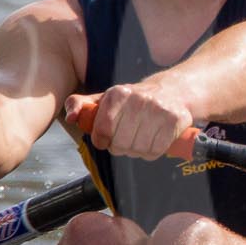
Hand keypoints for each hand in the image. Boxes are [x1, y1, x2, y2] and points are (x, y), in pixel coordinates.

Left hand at [69, 82, 197, 159]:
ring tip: (140, 140)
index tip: (106, 140)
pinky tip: (153, 141)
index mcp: (118, 94)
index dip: (102, 141)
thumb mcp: (105, 99)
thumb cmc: (134, 101)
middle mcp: (138, 99)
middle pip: (120, 143)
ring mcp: (158, 109)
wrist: (173, 92)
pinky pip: (156, 150)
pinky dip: (153, 152)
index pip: (103, 130)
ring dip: (137, 151)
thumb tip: (70, 117)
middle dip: (121, 147)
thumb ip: (80, 105)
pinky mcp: (175, 120)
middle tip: (126, 140)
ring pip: (138, 149)